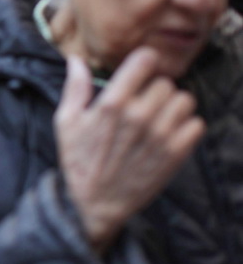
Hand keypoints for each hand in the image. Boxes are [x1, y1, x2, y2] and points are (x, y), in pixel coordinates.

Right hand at [55, 48, 204, 254]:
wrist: (95, 203)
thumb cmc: (79, 160)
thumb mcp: (66, 121)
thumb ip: (75, 87)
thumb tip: (76, 59)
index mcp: (112, 104)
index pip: (145, 61)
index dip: (143, 61)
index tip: (140, 69)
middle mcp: (139, 116)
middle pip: (165, 82)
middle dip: (154, 90)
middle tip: (144, 103)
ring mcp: (160, 136)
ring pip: (184, 100)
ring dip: (173, 106)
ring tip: (159, 118)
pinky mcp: (175, 155)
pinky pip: (197, 124)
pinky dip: (186, 126)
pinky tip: (169, 133)